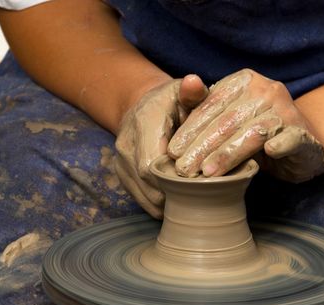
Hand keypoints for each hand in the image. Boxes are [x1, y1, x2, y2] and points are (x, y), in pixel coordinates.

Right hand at [115, 75, 207, 217]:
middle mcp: (126, 144)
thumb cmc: (172, 101)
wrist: (142, 106)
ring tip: (193, 200)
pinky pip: (141, 199)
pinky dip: (161, 203)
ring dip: (169, 202)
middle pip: (148, 182)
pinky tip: (178, 200)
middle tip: (202, 196)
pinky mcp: (122, 175)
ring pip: (145, 196)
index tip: (199, 180)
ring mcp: (121, 162)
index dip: (175, 178)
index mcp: (143, 122)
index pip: (152, 162)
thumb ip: (194, 92)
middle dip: (175, 193)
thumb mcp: (184, 92)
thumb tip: (194, 82)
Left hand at [167, 69, 323, 182]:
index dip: (190, 129)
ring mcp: (286, 110)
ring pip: (252, 132)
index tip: (173, 151)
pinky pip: (291, 138)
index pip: (212, 104)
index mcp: (244, 81)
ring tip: (207, 173)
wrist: (303, 141)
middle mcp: (266, 90)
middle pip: (228, 120)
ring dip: (228, 154)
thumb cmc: (255, 129)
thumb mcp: (227, 116)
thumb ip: (202, 107)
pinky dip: (281, 144)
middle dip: (202, 146)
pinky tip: (269, 152)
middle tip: (184, 169)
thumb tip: (184, 91)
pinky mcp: (303, 133)